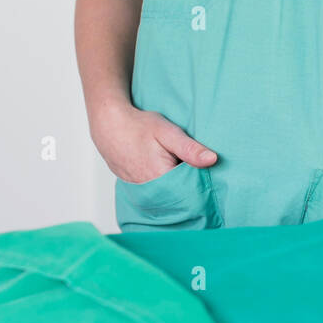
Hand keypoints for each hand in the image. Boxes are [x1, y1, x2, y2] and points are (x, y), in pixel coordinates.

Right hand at [90, 100, 217, 184]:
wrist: (109, 126)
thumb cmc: (138, 126)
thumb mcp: (167, 131)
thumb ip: (189, 148)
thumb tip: (213, 160)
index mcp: (161, 178)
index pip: (191, 190)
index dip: (201, 181)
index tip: (208, 171)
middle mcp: (150, 191)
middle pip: (179, 195)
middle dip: (189, 185)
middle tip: (191, 166)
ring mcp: (141, 192)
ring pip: (167, 195)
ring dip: (176, 186)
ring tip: (178, 169)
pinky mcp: (136, 189)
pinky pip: (156, 193)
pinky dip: (164, 186)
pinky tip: (166, 172)